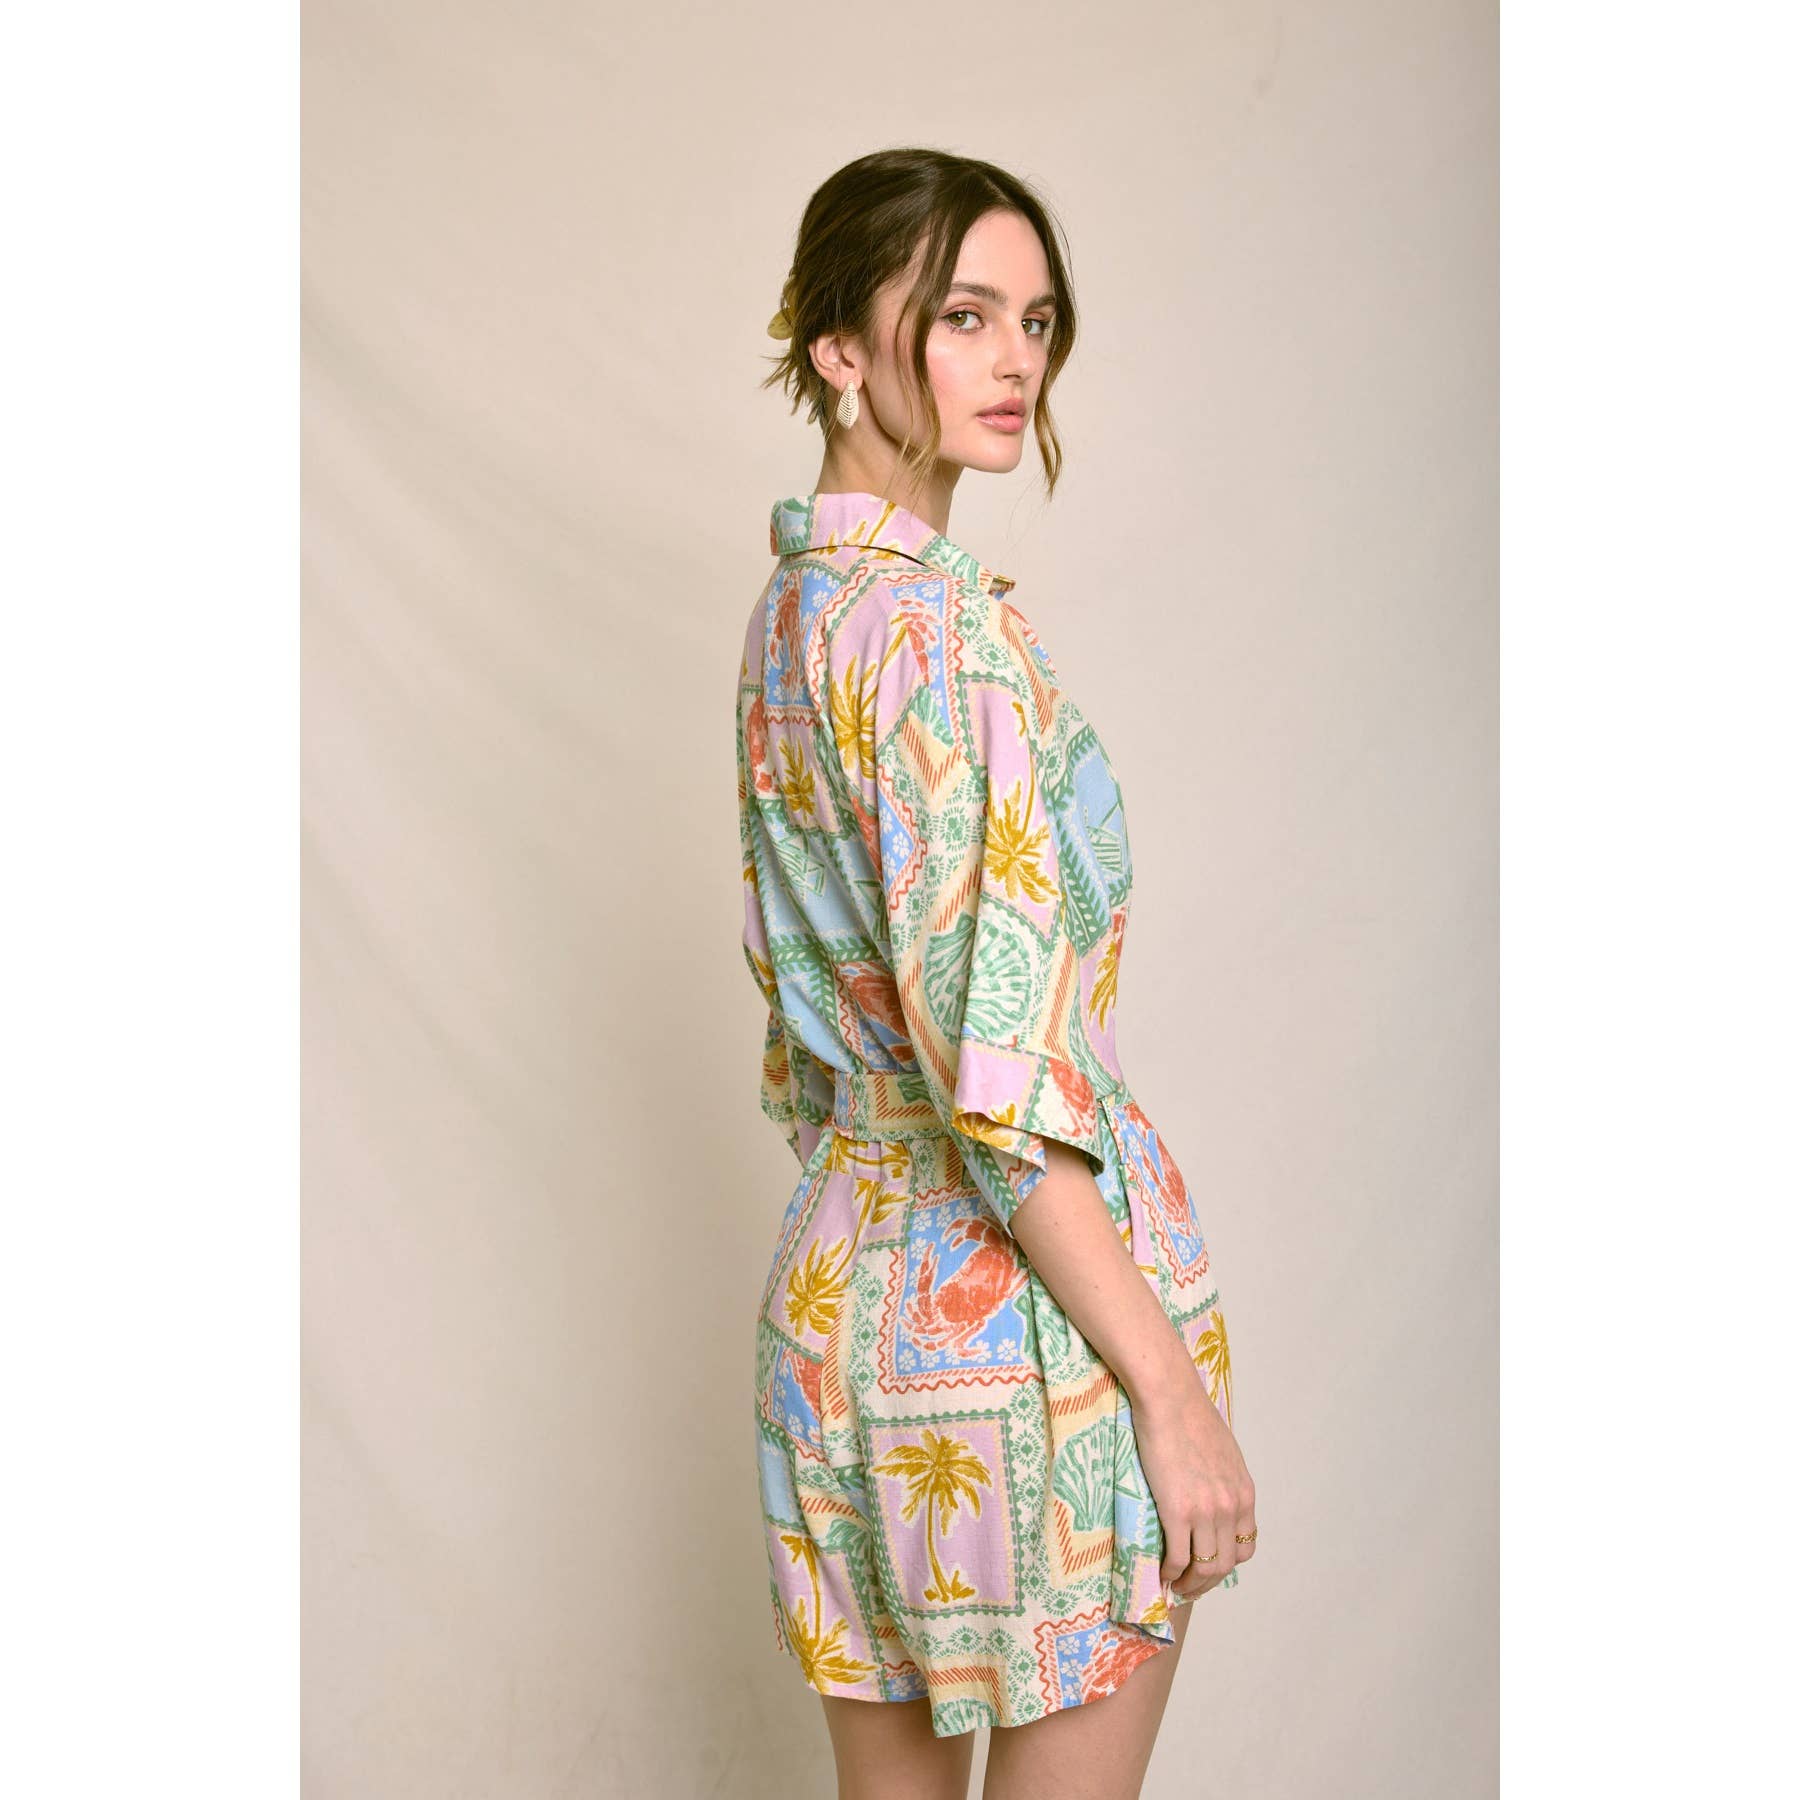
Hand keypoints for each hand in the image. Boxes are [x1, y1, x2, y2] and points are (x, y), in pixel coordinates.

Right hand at [1129, 1368, 1256, 1599]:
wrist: (1169, 1398)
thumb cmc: (1189, 1415)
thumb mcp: (1223, 1452)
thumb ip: (1222, 1481)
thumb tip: (1209, 1494)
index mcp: (1244, 1494)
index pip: (1246, 1547)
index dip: (1227, 1564)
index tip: (1208, 1567)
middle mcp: (1231, 1508)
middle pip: (1226, 1565)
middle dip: (1207, 1583)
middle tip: (1188, 1588)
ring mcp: (1206, 1512)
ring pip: (1204, 1568)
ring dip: (1189, 1584)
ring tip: (1174, 1586)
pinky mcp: (1178, 1511)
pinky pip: (1177, 1557)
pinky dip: (1169, 1572)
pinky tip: (1160, 1573)